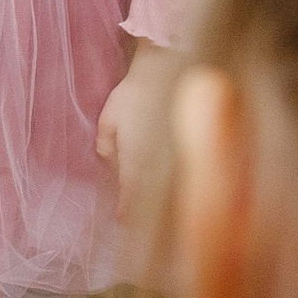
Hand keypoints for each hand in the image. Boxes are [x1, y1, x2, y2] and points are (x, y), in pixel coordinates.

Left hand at [96, 42, 174, 219]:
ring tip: (161, 216)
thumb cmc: (136, 95)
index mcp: (135, 162)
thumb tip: (106, 158)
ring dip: (164, 204)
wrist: (171, 73)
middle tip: (140, 224)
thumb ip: (107, 142)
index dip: (126, 211)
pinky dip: (181, 187)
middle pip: (151, 200)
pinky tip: (182, 190)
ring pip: (170, 193)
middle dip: (145, 214)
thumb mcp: (110, 118)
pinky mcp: (191, 150)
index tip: (122, 221)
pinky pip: (184, 177)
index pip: (129, 196)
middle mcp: (158, 167)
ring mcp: (177, 161)